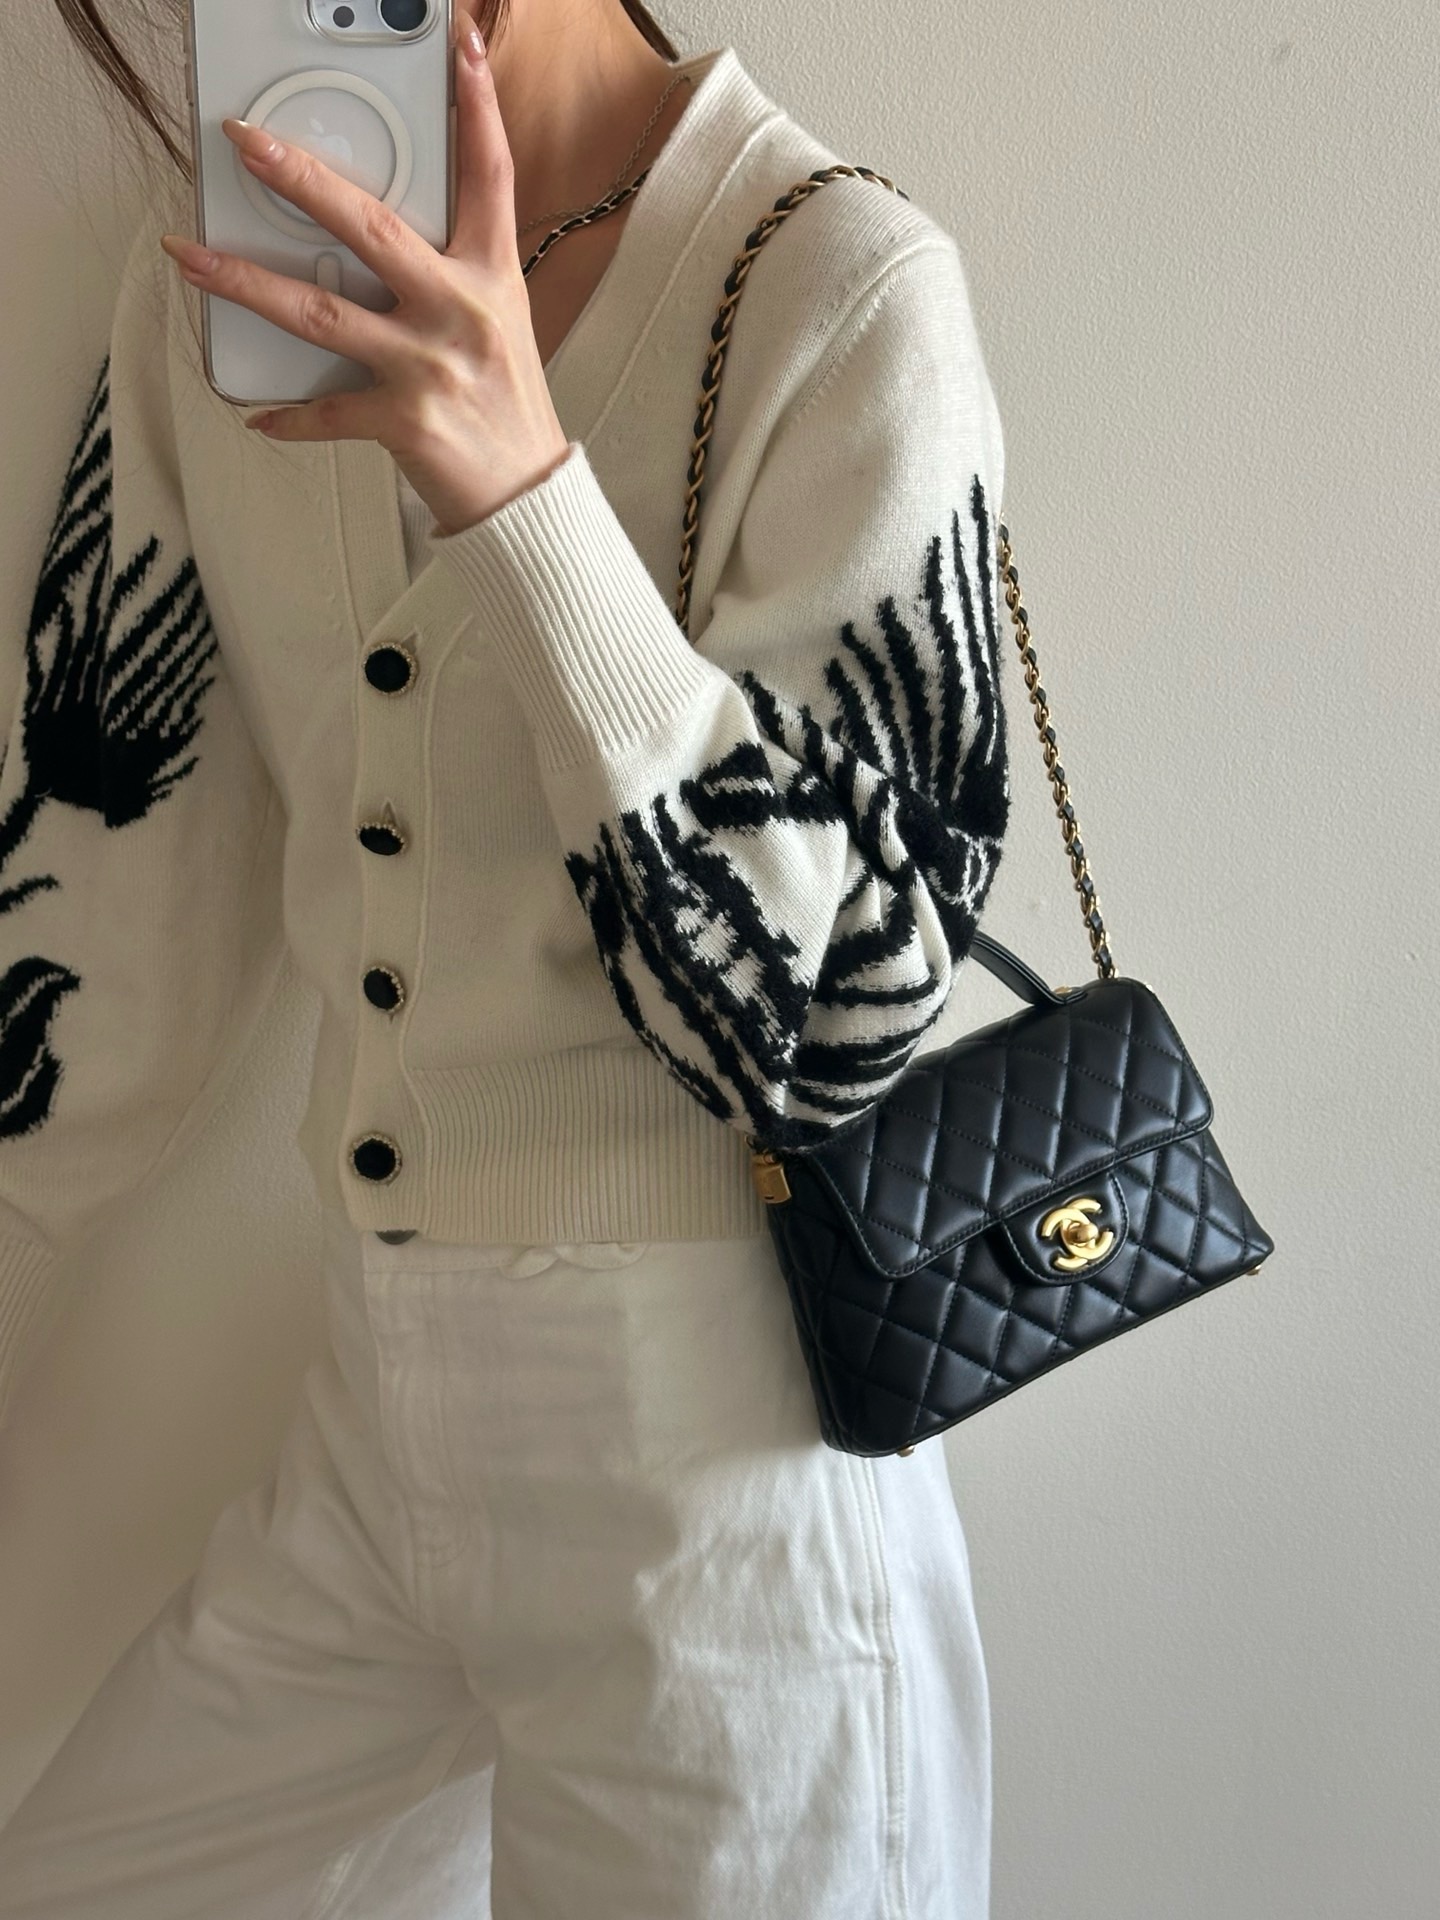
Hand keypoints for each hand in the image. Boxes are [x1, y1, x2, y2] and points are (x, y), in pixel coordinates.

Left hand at [159, 13, 570, 537]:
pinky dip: (289, 417)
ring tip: (193, 257)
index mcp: (489, 278)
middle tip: (247, 142)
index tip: (459, 48)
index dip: (477, 106)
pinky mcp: (404, 420)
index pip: (489, 175)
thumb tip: (378, 238)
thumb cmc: (507, 408)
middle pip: (372, 228)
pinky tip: (258, 413)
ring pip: (322, 311)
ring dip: (246, 281)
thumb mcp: (496, 324)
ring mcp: (429, 365)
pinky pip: (327, 410)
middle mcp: (460, 312)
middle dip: (300, 178)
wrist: (526, 495)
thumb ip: (449, 274)